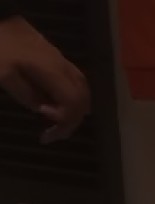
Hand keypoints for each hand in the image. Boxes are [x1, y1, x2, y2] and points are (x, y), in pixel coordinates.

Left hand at [0, 17, 89, 143]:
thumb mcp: (4, 76)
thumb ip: (26, 95)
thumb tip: (43, 109)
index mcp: (50, 69)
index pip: (72, 100)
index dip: (65, 120)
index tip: (46, 131)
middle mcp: (61, 62)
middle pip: (82, 95)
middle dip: (72, 119)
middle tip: (53, 135)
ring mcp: (59, 56)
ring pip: (83, 86)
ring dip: (76, 108)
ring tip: (59, 123)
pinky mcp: (53, 52)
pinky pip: (74, 77)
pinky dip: (73, 95)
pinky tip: (58, 102)